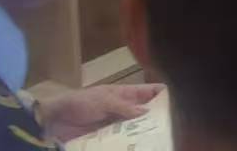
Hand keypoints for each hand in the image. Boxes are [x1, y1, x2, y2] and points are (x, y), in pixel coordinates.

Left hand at [38, 84, 162, 141]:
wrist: (56, 119)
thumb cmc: (80, 103)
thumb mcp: (104, 101)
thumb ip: (125, 106)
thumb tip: (146, 112)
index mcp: (126, 93)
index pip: (151, 91)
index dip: (165, 94)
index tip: (180, 101)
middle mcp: (125, 107)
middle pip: (148, 112)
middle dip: (159, 117)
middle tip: (173, 126)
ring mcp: (118, 123)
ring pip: (138, 128)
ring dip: (146, 132)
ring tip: (160, 139)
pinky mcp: (109, 136)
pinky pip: (124, 139)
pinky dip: (132, 142)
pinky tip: (141, 146)